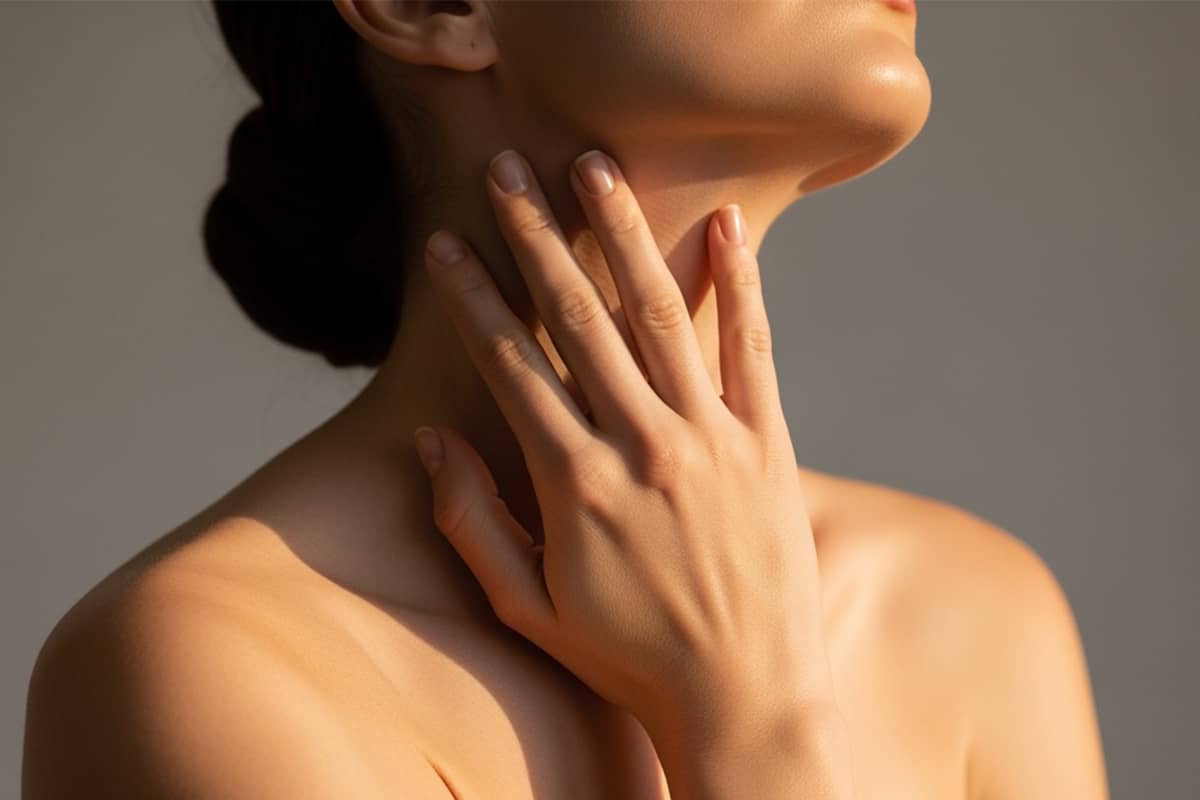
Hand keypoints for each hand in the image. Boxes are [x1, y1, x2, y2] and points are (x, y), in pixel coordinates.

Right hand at [414, 148, 834, 739]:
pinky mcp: (767, 444)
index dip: (471, 299)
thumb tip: (432, 443)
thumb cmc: (627, 658)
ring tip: (595, 168)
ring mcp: (711, 438)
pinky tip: (724, 224)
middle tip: (508, 169)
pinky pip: (752, 347)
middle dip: (535, 237)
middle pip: (578, 317)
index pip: (510, 365)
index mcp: (575, 483)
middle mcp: (642, 444)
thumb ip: (473, 522)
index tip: (445, 245)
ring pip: (660, 312)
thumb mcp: (529, 606)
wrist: (745, 699)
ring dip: (622, 234)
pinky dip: (741, 282)